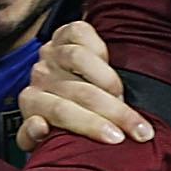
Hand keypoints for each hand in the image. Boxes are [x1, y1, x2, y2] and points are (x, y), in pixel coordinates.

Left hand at [17, 20, 150, 149]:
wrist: (65, 82)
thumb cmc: (64, 116)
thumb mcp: (49, 136)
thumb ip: (35, 138)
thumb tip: (39, 127)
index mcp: (32, 103)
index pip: (60, 112)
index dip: (89, 125)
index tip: (115, 138)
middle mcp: (40, 75)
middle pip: (78, 91)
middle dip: (114, 112)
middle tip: (138, 130)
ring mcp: (52, 52)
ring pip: (78, 59)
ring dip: (108, 80)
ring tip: (125, 97)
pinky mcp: (65, 32)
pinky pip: (80, 34)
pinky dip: (97, 48)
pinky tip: (111, 63)